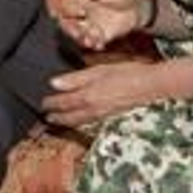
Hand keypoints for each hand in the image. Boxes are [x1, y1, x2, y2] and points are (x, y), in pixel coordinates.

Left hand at [42, 60, 163, 127]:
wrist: (150, 86)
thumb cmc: (126, 73)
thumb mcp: (98, 70)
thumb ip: (75, 78)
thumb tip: (54, 83)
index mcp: (87, 96)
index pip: (63, 102)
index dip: (50, 103)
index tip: (42, 103)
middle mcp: (92, 109)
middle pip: (69, 116)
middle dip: (56, 117)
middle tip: (46, 117)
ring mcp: (102, 114)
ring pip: (79, 121)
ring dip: (66, 122)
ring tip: (57, 121)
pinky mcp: (110, 115)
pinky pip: (89, 121)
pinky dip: (80, 122)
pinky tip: (80, 119)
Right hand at [60, 0, 145, 51]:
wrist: (139, 6)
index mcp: (80, 0)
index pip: (66, 7)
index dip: (71, 10)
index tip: (84, 12)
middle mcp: (82, 15)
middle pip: (67, 25)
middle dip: (70, 30)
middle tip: (79, 33)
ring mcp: (91, 27)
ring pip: (80, 35)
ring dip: (83, 39)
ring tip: (90, 41)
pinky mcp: (102, 36)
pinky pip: (95, 42)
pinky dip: (96, 44)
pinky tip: (100, 45)